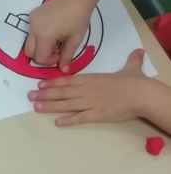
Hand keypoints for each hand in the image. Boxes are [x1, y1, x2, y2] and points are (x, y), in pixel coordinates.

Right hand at [24, 0, 93, 69]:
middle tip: (56, 49)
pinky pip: (31, 32)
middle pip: (29, 52)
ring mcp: (31, 22)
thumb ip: (66, 57)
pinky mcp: (31, 16)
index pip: (39, 57)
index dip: (50, 60)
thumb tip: (63, 71)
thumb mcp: (75, 40)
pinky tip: (52, 29)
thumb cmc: (79, 19)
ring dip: (40, 46)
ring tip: (55, 39)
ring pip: (29, 43)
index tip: (60, 54)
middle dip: (41, 55)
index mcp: (44, 35)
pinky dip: (39, 36)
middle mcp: (33, 29)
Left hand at [29, 49, 157, 125]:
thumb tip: (139, 50)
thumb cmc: (137, 82)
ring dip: (50, 106)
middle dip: (45, 93)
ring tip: (36, 106)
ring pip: (67, 104)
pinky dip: (68, 120)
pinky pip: (80, 118)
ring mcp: (91, 103)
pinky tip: (57, 122)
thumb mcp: (132, 68)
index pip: (68, 80)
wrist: (143, 95)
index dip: (53, 82)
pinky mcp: (97, 115)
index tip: (39, 83)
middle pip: (63, 92)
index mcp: (93, 79)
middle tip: (29, 96)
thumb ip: (131, 60)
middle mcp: (88, 90)